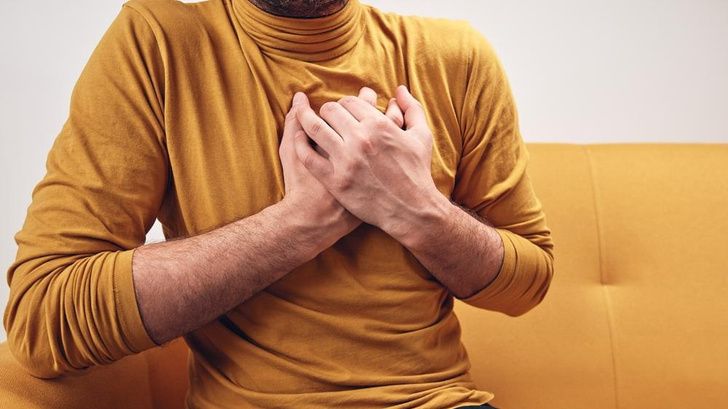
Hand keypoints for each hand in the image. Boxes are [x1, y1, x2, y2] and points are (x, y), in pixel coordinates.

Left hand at [292, 85, 439, 240]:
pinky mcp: (335, 181)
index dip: (344, 104)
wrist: (410, 209)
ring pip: (314, 128)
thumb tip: (400, 89)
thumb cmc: (417, 172)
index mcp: (378, 125)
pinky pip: (308, 156)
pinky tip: (298, 140)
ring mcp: (346, 160)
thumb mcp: (421, 136)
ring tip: (305, 121)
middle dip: (327, 111)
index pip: (350, 101)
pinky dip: (299, 144)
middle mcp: (360, 139)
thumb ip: (412, 108)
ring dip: (307, 120)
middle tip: (326, 116)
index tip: (343, 110)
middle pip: (330, 111)